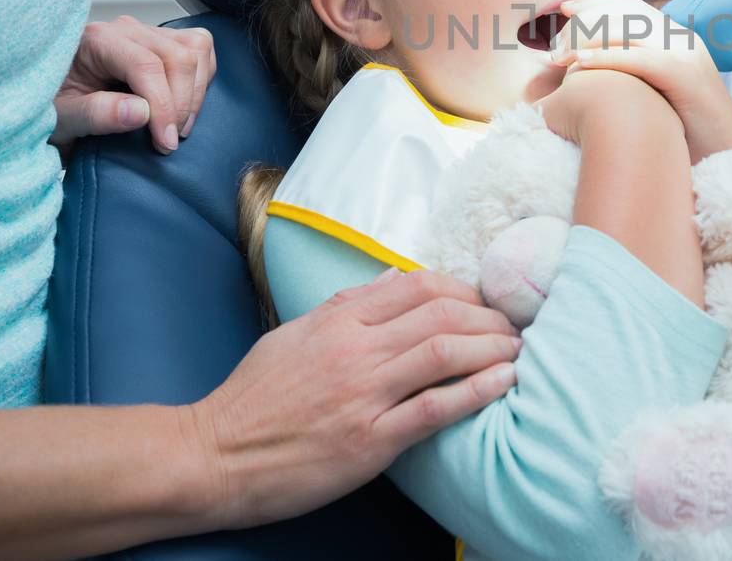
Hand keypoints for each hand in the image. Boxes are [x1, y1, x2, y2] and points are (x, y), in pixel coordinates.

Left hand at [51, 16, 216, 153]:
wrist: (45, 108)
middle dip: (182, 103)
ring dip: (195, 92)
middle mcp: (125, 30)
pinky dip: (201, 78)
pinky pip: (199, 49)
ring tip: (178, 128)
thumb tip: (140, 112)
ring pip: (195, 49)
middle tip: (169, 142)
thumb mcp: (62, 120)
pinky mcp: (163, 42)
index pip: (145, 65)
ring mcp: (147, 33)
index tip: (166, 142)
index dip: (163, 105)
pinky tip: (185, 107)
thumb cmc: (49, 112)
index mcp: (95, 41)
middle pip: (177, 56)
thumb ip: (95, 114)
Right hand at [192, 268, 519, 528]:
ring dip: (493, 347)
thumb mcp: (296, 333)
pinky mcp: (368, 440)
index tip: (485, 301)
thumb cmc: (253, 398)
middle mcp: (354, 348)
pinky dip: (476, 391)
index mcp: (337, 318)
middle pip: (442, 312)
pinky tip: (504, 384)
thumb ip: (349, 303)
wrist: (211, 455)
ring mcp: (362, 393)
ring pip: (445, 351)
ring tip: (519, 350)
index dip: (464, 288)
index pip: (418, 285)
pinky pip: (434, 407)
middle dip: (489, 316)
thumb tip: (395, 275)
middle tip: (514, 327)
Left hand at [549, 0, 731, 164]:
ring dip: (586, 38)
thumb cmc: (690, 134)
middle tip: (554, 45)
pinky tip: (579, 65)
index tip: (565, 10)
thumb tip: (591, 70)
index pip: (629, 6)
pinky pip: (639, 57)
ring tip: (558, 57)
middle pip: (624, 11)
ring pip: (628, 28)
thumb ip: (635, 75)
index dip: (595, 3)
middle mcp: (682, 38)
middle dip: (583, 21)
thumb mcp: (659, 93)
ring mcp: (686, 53)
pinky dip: (606, 57)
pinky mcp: (686, 75)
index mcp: (676, 38)